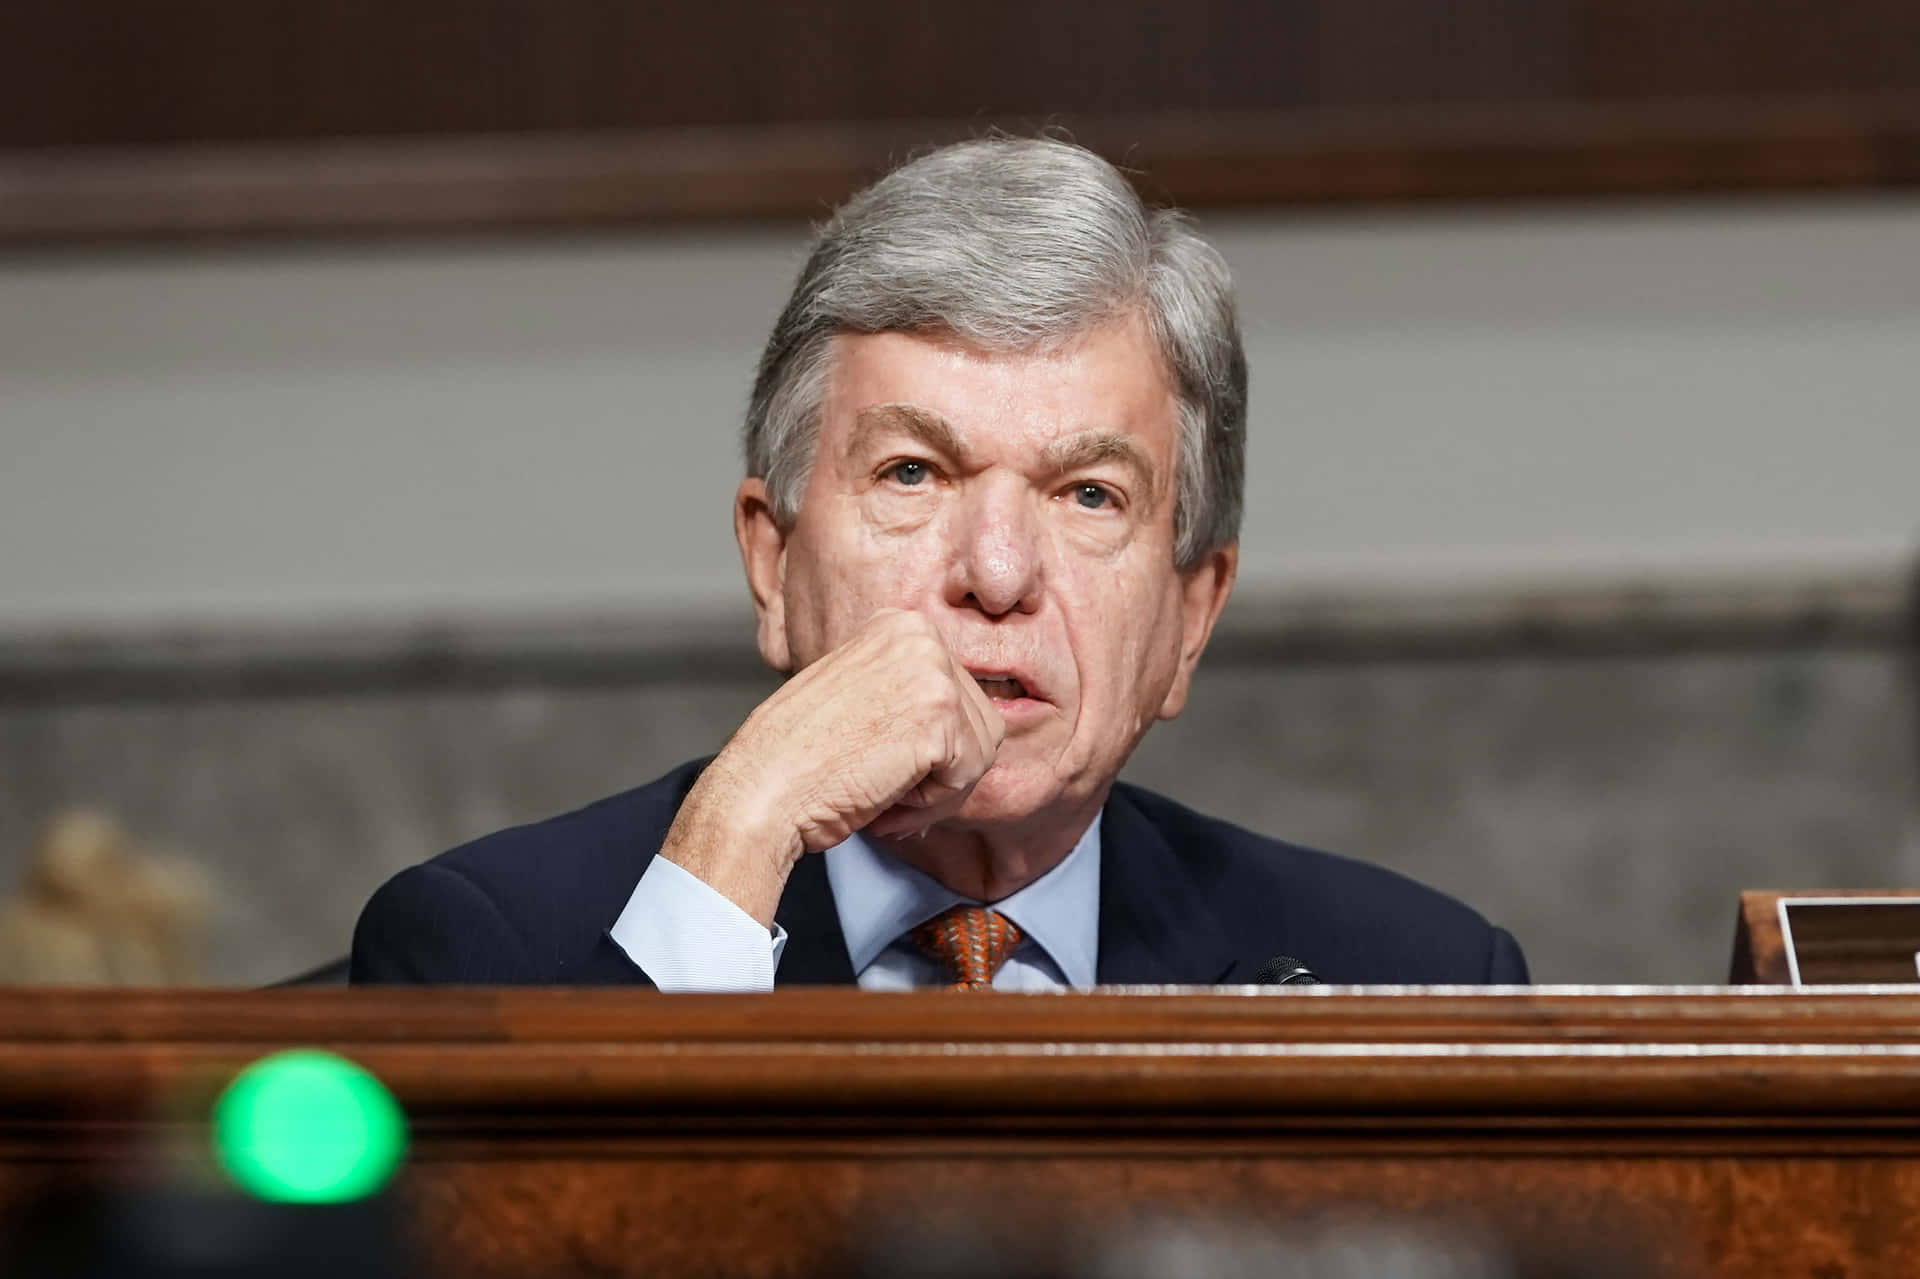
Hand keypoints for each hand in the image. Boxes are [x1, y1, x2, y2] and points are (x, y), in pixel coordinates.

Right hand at [657, 610, 1004, 925]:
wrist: (761, 786)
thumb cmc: (799, 757)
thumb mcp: (864, 699)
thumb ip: (911, 696)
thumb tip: (972, 729)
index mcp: (902, 624)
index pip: (957, 698)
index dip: (924, 747)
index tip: (875, 758)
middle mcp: (921, 634)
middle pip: (979, 723)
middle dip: (937, 771)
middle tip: (879, 784)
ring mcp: (933, 670)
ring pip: (980, 752)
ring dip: (935, 790)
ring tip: (879, 789)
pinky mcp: (939, 713)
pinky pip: (966, 777)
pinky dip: (929, 805)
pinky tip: (882, 796)